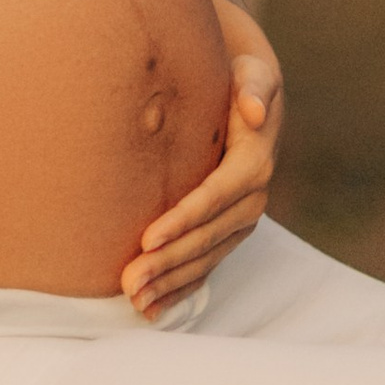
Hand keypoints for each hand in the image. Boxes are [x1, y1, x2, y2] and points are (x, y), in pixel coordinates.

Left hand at [121, 51, 283, 320]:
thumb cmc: (237, 80)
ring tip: (133, 300)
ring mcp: (239, 222)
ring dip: (170, 283)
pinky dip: (179, 290)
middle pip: (206, 237)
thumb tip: (254, 108)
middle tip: (130, 280)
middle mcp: (251, 200)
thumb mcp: (251, 72)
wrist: (246, 99)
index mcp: (254, 164)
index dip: (182, 219)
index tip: (146, 238)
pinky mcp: (226, 234)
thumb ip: (255, 84)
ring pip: (204, 259)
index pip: (215, 197)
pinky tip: (152, 312)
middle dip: (169, 261)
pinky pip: (204, 267)